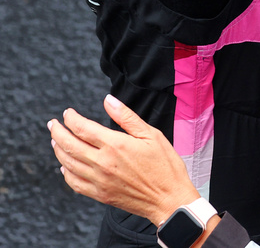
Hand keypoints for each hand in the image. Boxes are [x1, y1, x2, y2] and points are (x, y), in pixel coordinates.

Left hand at [49, 95, 199, 226]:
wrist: (169, 197)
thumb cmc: (165, 165)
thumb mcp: (151, 134)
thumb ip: (126, 117)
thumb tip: (108, 100)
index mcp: (115, 145)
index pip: (82, 128)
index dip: (71, 119)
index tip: (67, 113)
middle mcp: (103, 162)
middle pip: (69, 145)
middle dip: (57, 132)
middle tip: (53, 124)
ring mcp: (99, 180)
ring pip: (68, 163)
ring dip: (58, 150)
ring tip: (56, 141)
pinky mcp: (99, 194)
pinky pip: (74, 183)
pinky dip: (66, 173)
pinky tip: (65, 167)